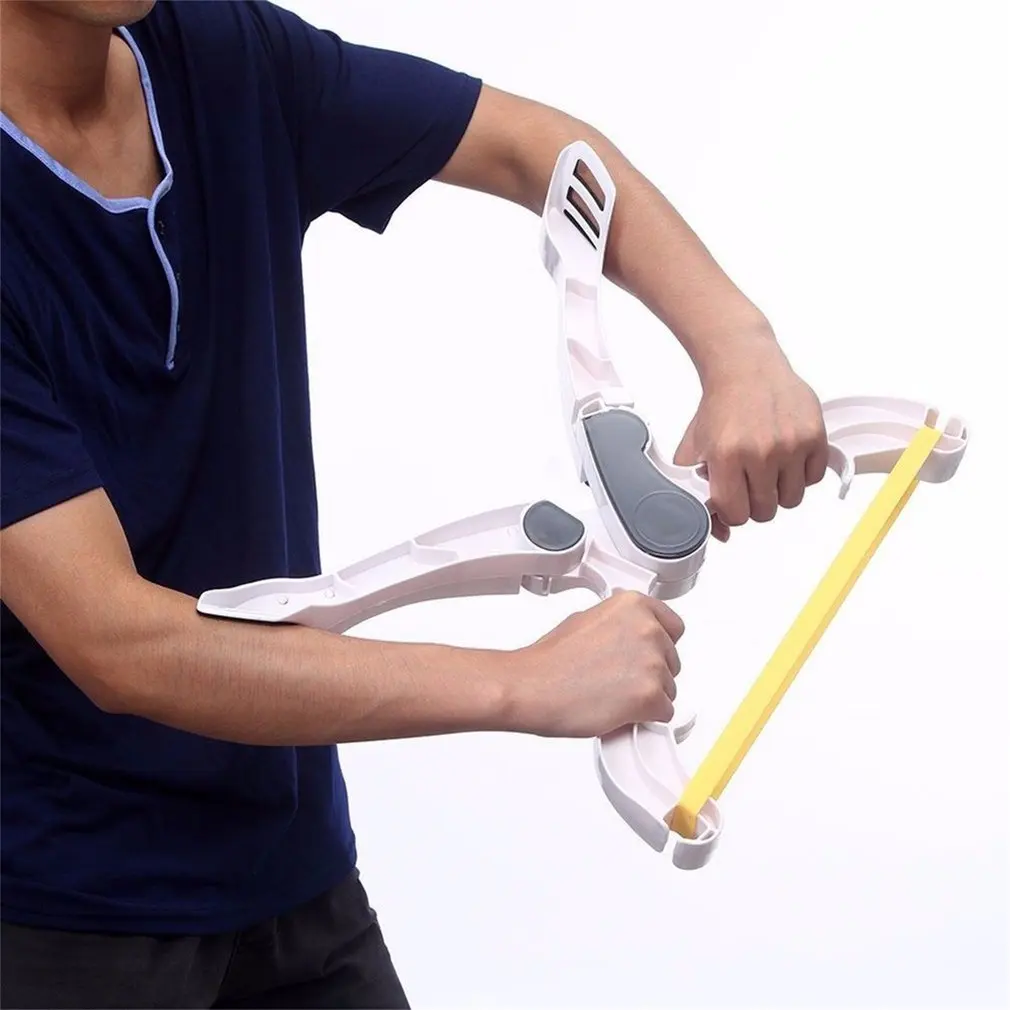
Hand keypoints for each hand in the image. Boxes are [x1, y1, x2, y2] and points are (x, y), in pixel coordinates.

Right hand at [506, 591, 684, 737]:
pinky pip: (664, 713)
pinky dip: (645, 718)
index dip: (659, 645)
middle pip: (671, 660)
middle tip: (618, 679)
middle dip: (650, 673)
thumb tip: (628, 636)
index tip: (648, 655)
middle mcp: (647, 630)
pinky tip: (619, 711)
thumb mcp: (585, 620)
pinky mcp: (650, 696)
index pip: (674, 626)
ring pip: (669, 689)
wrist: (531, 687)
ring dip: (646, 696)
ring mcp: (651, 663)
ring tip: (612, 695)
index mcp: (633, 605)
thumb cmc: (550, 660)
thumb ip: (617, 624)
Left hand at [675, 343, 828, 541]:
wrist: (746, 367)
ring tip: (768, 467)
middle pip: (765, 512)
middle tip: (750, 482)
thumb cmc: (721, 407)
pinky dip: (802, 474)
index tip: (733, 499)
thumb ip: (695, 489)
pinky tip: (787, 456)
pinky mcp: (815, 435)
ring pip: (792, 500)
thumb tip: (717, 531)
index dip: (733, 511)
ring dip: (780, 490)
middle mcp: (760, 452)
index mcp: (726, 456)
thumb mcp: (694, 447)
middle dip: (756, 502)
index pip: (736, 514)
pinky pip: (813, 479)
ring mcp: (790, 445)